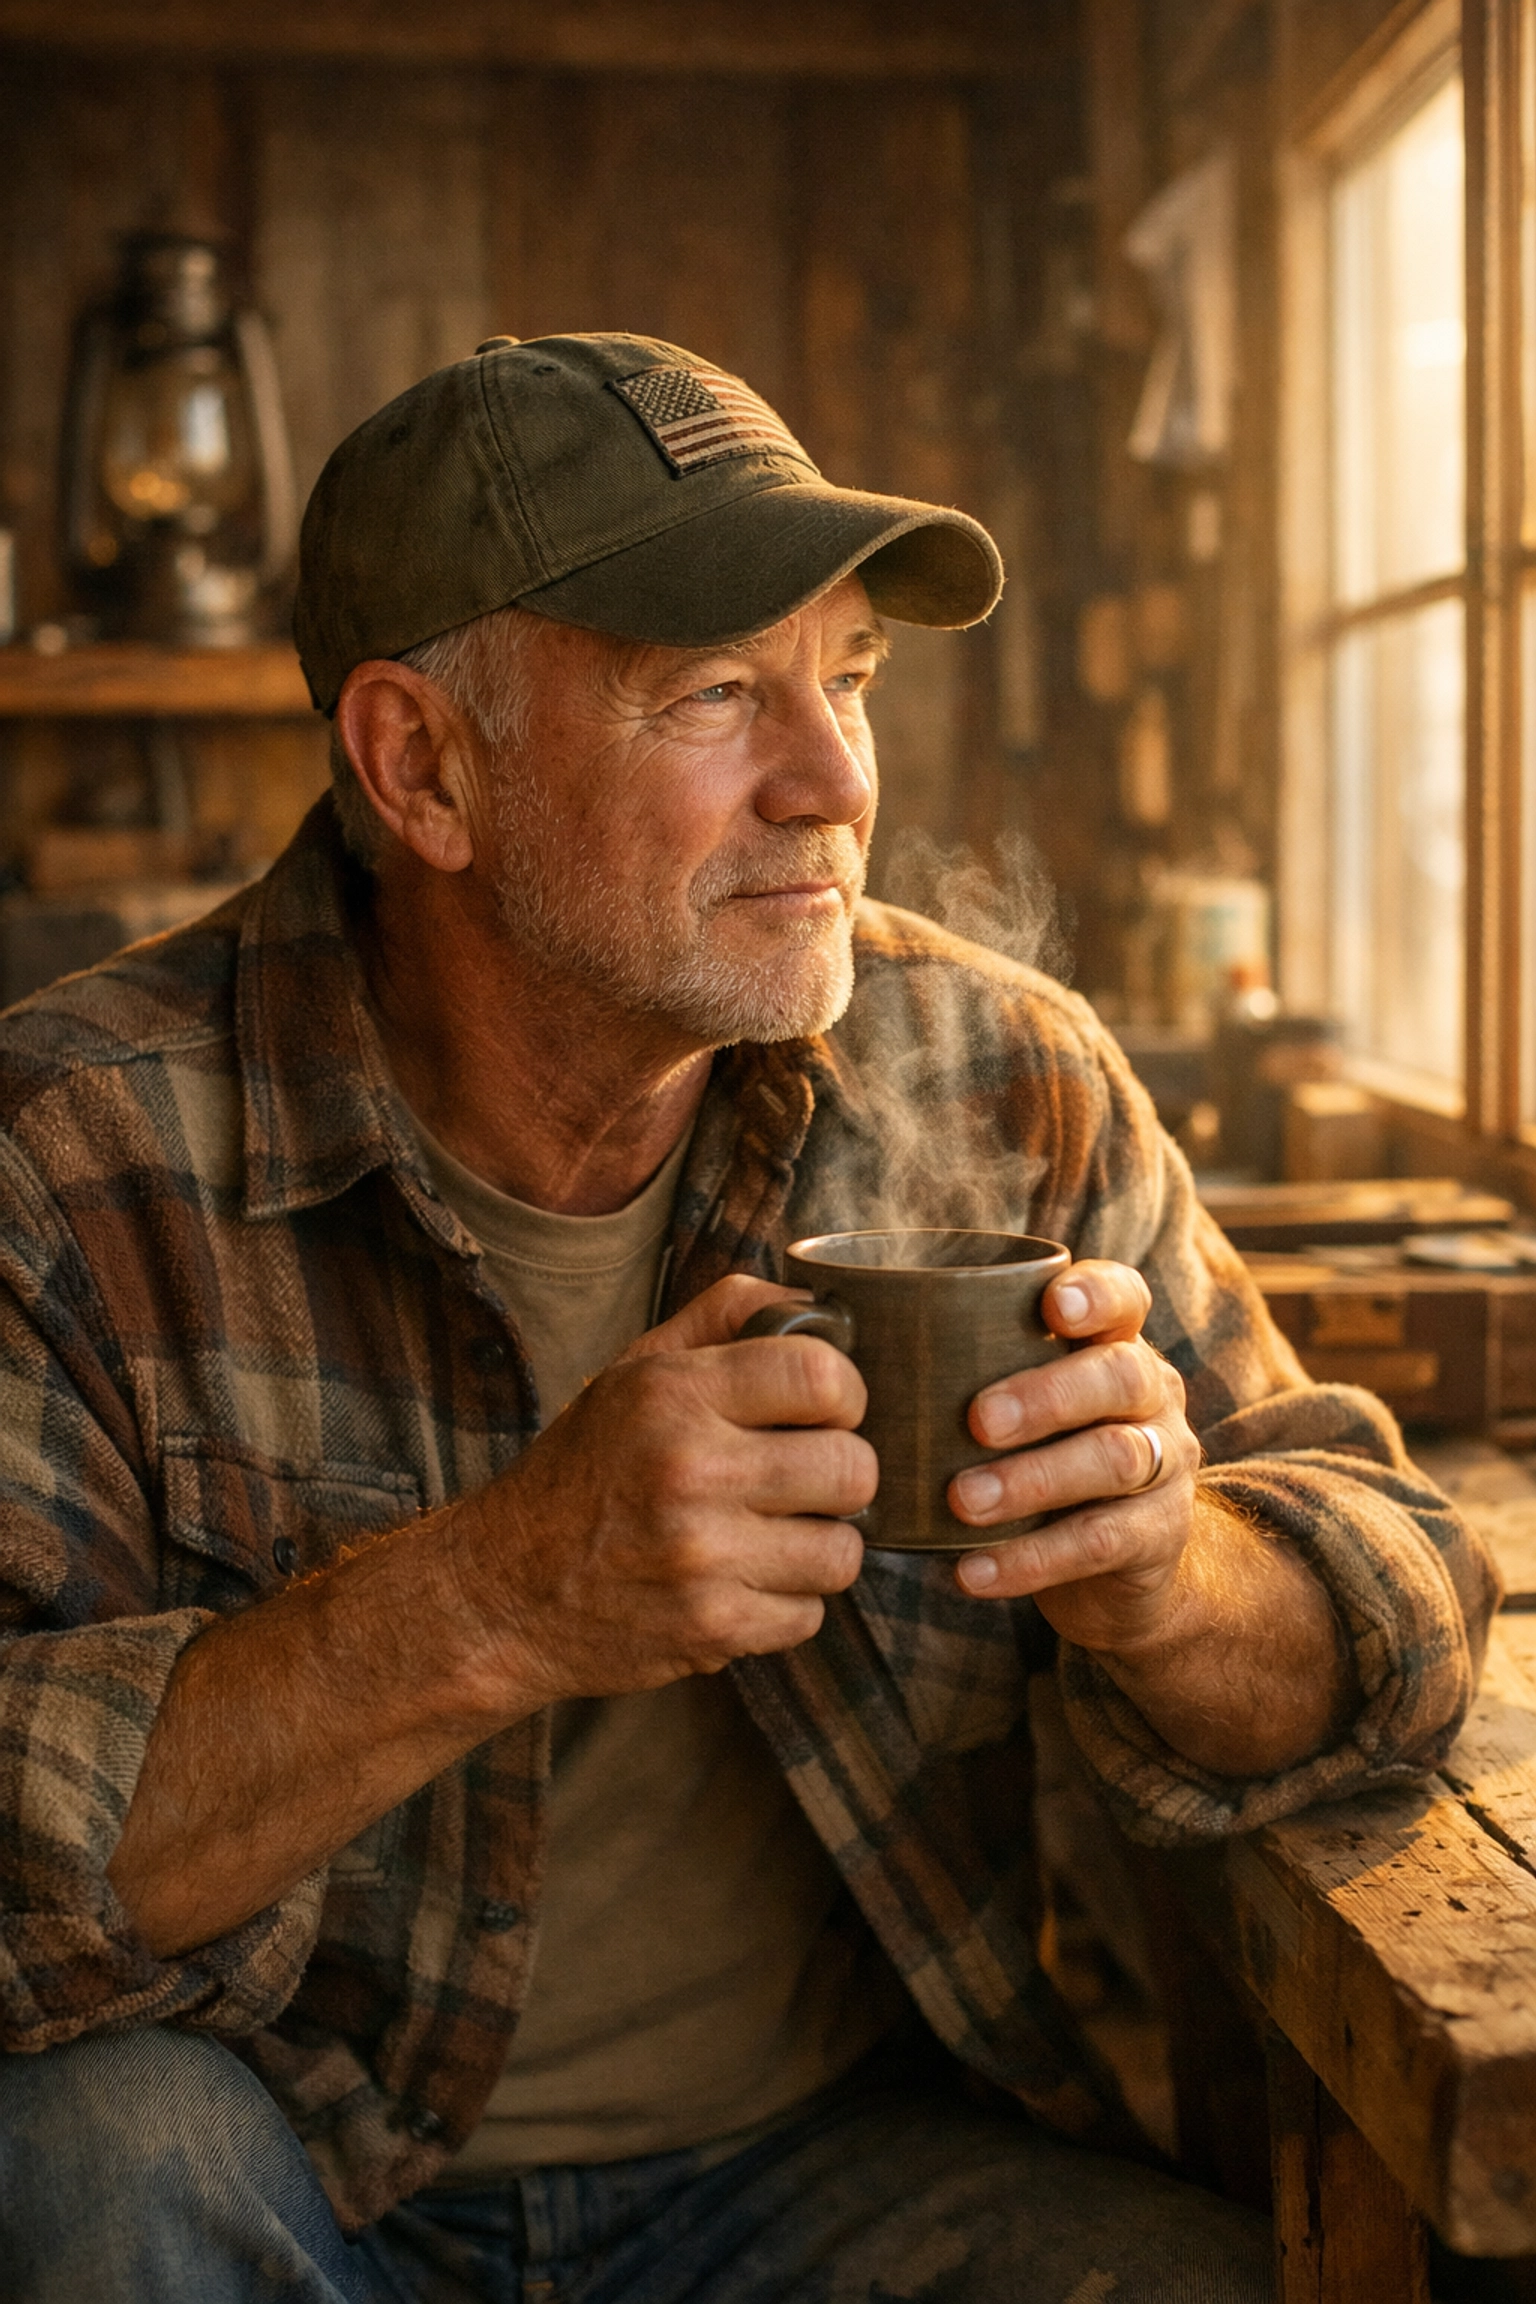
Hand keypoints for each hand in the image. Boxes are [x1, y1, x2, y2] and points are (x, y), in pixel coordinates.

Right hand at [450, 1276, 872, 1708]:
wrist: (503, 1590)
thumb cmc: (582, 1470)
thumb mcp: (635, 1370)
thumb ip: (726, 1316)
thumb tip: (819, 1301)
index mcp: (673, 1394)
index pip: (822, 1376)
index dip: (846, 1394)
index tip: (827, 1410)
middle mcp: (689, 1470)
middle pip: (852, 1468)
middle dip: (840, 1475)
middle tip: (803, 1480)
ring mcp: (702, 1556)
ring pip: (842, 1551)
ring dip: (818, 1545)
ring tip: (772, 1534)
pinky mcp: (711, 1628)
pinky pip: (809, 1615)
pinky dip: (785, 1604)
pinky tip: (741, 1582)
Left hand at [945, 1259, 1199, 1655]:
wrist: (1119, 1575)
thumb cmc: (1034, 1461)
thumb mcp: (1018, 1410)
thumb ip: (958, 1369)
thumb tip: (818, 1321)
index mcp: (1114, 1347)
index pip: (1125, 1297)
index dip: (1096, 1294)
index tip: (1051, 1307)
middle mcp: (1152, 1397)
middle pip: (1122, 1376)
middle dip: (1047, 1395)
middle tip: (976, 1420)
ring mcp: (1165, 1467)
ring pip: (1115, 1459)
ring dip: (1033, 1479)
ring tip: (962, 1500)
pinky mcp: (1156, 1538)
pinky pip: (1100, 1542)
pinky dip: (1030, 1559)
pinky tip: (970, 1572)